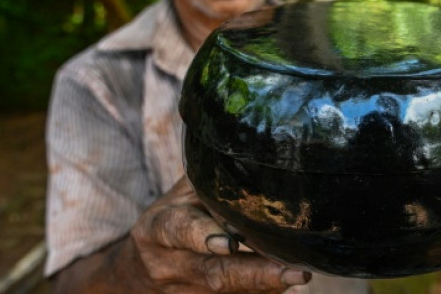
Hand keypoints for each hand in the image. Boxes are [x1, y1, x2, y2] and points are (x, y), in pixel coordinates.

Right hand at [129, 177, 309, 292]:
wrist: (142, 268)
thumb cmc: (175, 218)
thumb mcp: (181, 196)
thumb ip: (211, 184)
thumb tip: (258, 160)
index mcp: (157, 229)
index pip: (179, 231)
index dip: (204, 236)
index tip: (231, 243)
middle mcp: (169, 266)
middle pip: (214, 273)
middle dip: (255, 274)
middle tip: (294, 270)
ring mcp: (185, 293)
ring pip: (229, 292)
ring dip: (266, 286)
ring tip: (298, 274)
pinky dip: (264, 293)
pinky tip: (287, 283)